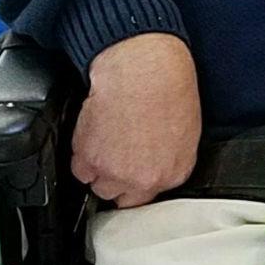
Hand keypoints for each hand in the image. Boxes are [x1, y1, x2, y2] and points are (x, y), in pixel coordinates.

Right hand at [72, 33, 201, 208]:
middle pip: (121, 195)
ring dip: (97, 166)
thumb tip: (156, 161)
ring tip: (106, 138)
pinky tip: (95, 131)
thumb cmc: (168, 87)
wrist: (142, 69)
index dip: (136, 179)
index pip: (150, 195)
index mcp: (175, 172)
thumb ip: (169, 157)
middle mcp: (147, 179)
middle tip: (115, 151)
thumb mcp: (185, 128)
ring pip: (97, 184)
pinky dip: (82, 152)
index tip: (130, 170)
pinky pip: (79, 169)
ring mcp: (116, 173)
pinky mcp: (90, 161)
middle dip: (116, 177)